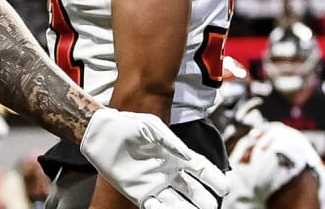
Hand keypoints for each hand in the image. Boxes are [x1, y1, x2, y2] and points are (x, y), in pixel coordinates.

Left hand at [80, 107, 228, 208]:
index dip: (216, 180)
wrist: (101, 132)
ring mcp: (156, 184)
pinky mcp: (140, 193)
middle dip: (204, 201)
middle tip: (206, 205)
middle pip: (196, 193)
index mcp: (178, 156)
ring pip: (179, 204)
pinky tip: (157, 206)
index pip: (204, 171)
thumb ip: (169, 141)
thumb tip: (187, 156)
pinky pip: (156, 207)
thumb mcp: (150, 127)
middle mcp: (170, 173)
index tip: (224, 188)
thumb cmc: (127, 124)